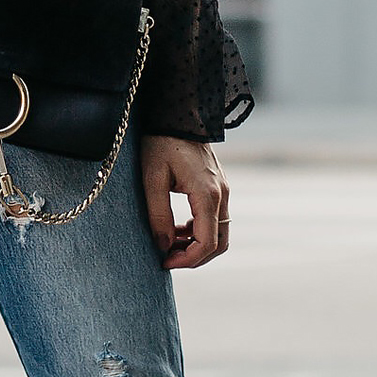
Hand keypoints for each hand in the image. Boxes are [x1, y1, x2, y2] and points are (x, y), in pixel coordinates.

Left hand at [140, 134, 229, 269]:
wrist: (179, 115)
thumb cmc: (161, 143)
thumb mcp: (152, 178)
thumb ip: (158, 214)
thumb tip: (164, 245)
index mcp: (207, 195)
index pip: (207, 243)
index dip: (187, 260)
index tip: (164, 261)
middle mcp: (222, 195)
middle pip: (219, 244)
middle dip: (195, 257)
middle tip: (167, 258)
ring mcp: (224, 190)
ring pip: (220, 233)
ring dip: (197, 245)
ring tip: (169, 244)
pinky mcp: (219, 187)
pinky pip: (216, 219)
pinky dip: (200, 231)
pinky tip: (177, 228)